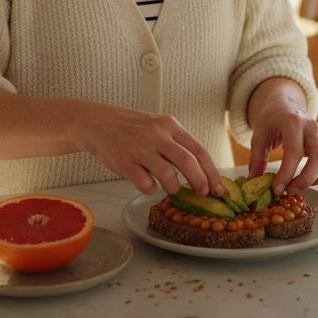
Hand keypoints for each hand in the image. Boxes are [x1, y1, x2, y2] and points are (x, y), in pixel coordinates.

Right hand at [74, 103, 225, 197]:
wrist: (97, 123)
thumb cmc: (132, 128)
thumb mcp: (158, 126)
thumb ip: (177, 144)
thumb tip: (201, 171)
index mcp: (170, 125)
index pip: (199, 150)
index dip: (212, 172)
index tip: (219, 188)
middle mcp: (157, 135)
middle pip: (188, 163)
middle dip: (200, 182)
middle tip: (204, 194)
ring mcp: (140, 149)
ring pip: (168, 176)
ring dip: (174, 187)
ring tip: (171, 188)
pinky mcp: (125, 163)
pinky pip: (146, 184)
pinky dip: (151, 189)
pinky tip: (148, 183)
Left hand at [247, 79, 317, 193]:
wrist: (284, 104)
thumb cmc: (271, 120)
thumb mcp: (258, 136)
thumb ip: (257, 159)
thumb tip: (255, 183)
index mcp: (292, 122)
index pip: (294, 152)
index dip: (286, 174)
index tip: (277, 189)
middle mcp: (312, 127)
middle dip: (307, 179)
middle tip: (290, 189)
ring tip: (301, 183)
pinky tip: (315, 175)